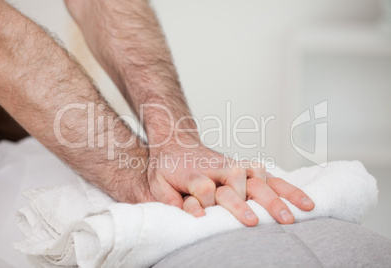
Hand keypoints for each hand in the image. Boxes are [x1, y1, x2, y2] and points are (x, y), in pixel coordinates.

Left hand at [147, 134, 313, 225]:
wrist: (178, 143)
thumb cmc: (168, 167)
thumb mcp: (158, 183)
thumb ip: (171, 199)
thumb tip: (196, 216)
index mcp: (194, 172)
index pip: (202, 186)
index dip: (202, 202)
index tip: (204, 216)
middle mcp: (219, 168)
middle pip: (236, 181)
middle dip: (244, 202)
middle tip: (254, 223)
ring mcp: (236, 167)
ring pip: (259, 179)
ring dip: (276, 197)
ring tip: (292, 216)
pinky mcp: (248, 169)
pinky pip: (272, 178)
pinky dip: (289, 189)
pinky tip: (305, 202)